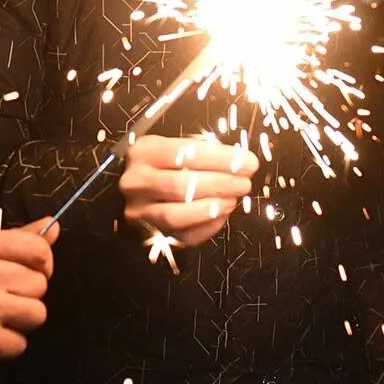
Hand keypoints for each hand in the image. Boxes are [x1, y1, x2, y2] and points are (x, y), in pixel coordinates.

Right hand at [0, 220, 58, 379]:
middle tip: (0, 298)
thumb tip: (52, 227)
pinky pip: (20, 344)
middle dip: (25, 294)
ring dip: (20, 320)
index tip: (28, 273)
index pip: (38, 250)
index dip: (42, 264)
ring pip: (37, 314)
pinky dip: (6, 345)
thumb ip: (15, 239)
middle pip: (40, 284)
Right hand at [120, 134, 258, 247]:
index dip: (220, 159)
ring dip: (212, 207)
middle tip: (244, 183)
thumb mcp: (173, 147)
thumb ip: (201, 151)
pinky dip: (206, 227)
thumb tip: (238, 162)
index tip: (247, 162)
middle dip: (220, 184)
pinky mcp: (148, 233)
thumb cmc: (163, 165)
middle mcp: (136, 181)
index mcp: (144, 152)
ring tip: (233, 199)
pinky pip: (181, 236)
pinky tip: (221, 214)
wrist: (136, 190)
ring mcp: (139, 210)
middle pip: (181, 185)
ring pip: (177, 214)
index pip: (184, 153)